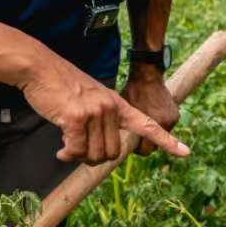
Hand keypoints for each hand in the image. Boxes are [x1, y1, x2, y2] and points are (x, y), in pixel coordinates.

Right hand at [20, 60, 187, 164]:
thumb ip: (99, 119)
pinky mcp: (77, 118)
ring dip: (79, 157)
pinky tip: (60, 151)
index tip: (186, 152)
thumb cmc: (58, 85)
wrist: (39, 68)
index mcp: (116, 103)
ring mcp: (95, 112)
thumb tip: (96, 150)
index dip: (166, 141)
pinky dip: (68, 155)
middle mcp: (110, 108)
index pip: (146, 124)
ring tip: (66, 149)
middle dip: (93, 158)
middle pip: (111, 152)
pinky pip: (76, 150)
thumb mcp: (88, 97)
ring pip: (94, 154)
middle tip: (76, 152)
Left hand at [121, 67, 180, 155]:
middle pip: (154, 146)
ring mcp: (172, 119)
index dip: (136, 148)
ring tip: (142, 123)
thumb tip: (113, 145)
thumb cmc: (131, 93)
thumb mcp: (124, 111)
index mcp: (152, 123)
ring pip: (161, 138)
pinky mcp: (176, 114)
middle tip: (135, 135)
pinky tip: (151, 116)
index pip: (145, 150)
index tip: (130, 142)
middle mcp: (165, 123)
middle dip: (145, 143)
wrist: (147, 75)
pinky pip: (166, 128)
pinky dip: (159, 125)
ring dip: (153, 135)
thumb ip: (125, 129)